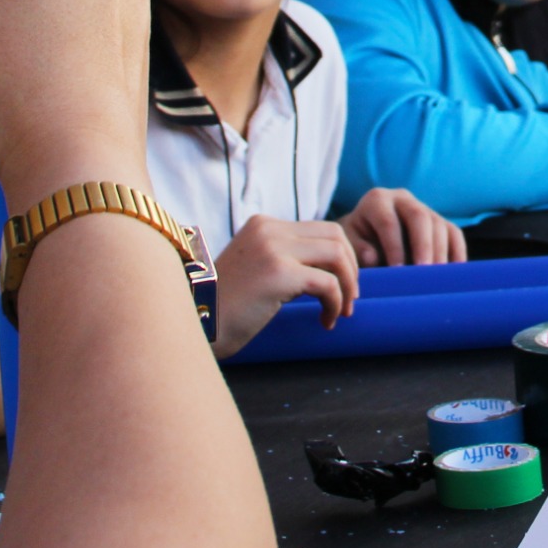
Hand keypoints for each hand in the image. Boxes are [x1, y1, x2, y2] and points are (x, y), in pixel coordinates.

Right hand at [211, 215, 359, 355]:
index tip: (343, 286)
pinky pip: (327, 283)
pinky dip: (335, 303)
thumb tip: (327, 271)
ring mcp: (274, 248)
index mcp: (264, 225)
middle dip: (351, 268)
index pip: (321, 229)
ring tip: (342, 310)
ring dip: (348, 286)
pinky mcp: (279, 273)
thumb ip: (283, 259)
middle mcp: (269, 229)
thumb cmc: (225, 306)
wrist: (197, 323)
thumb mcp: (255, 269)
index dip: (341, 258)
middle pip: (335, 235)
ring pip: (337, 255)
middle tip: (349, 299)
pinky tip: (326, 321)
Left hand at [341, 187, 466, 266]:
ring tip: (437, 278)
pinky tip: (454, 274)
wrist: (367, 235)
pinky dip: (456, 253)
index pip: (389, 222)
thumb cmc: (356, 242)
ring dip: (440, 252)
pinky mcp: (441, 222)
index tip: (397, 271)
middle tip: (424, 271)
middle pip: (419, 217)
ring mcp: (424, 208)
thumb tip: (372, 257)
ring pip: (439, 225)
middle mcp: (402, 199)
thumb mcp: (348, 242)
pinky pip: (454, 234)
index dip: (394, 247)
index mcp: (377, 200)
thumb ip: (358, 249)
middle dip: (423, 245)